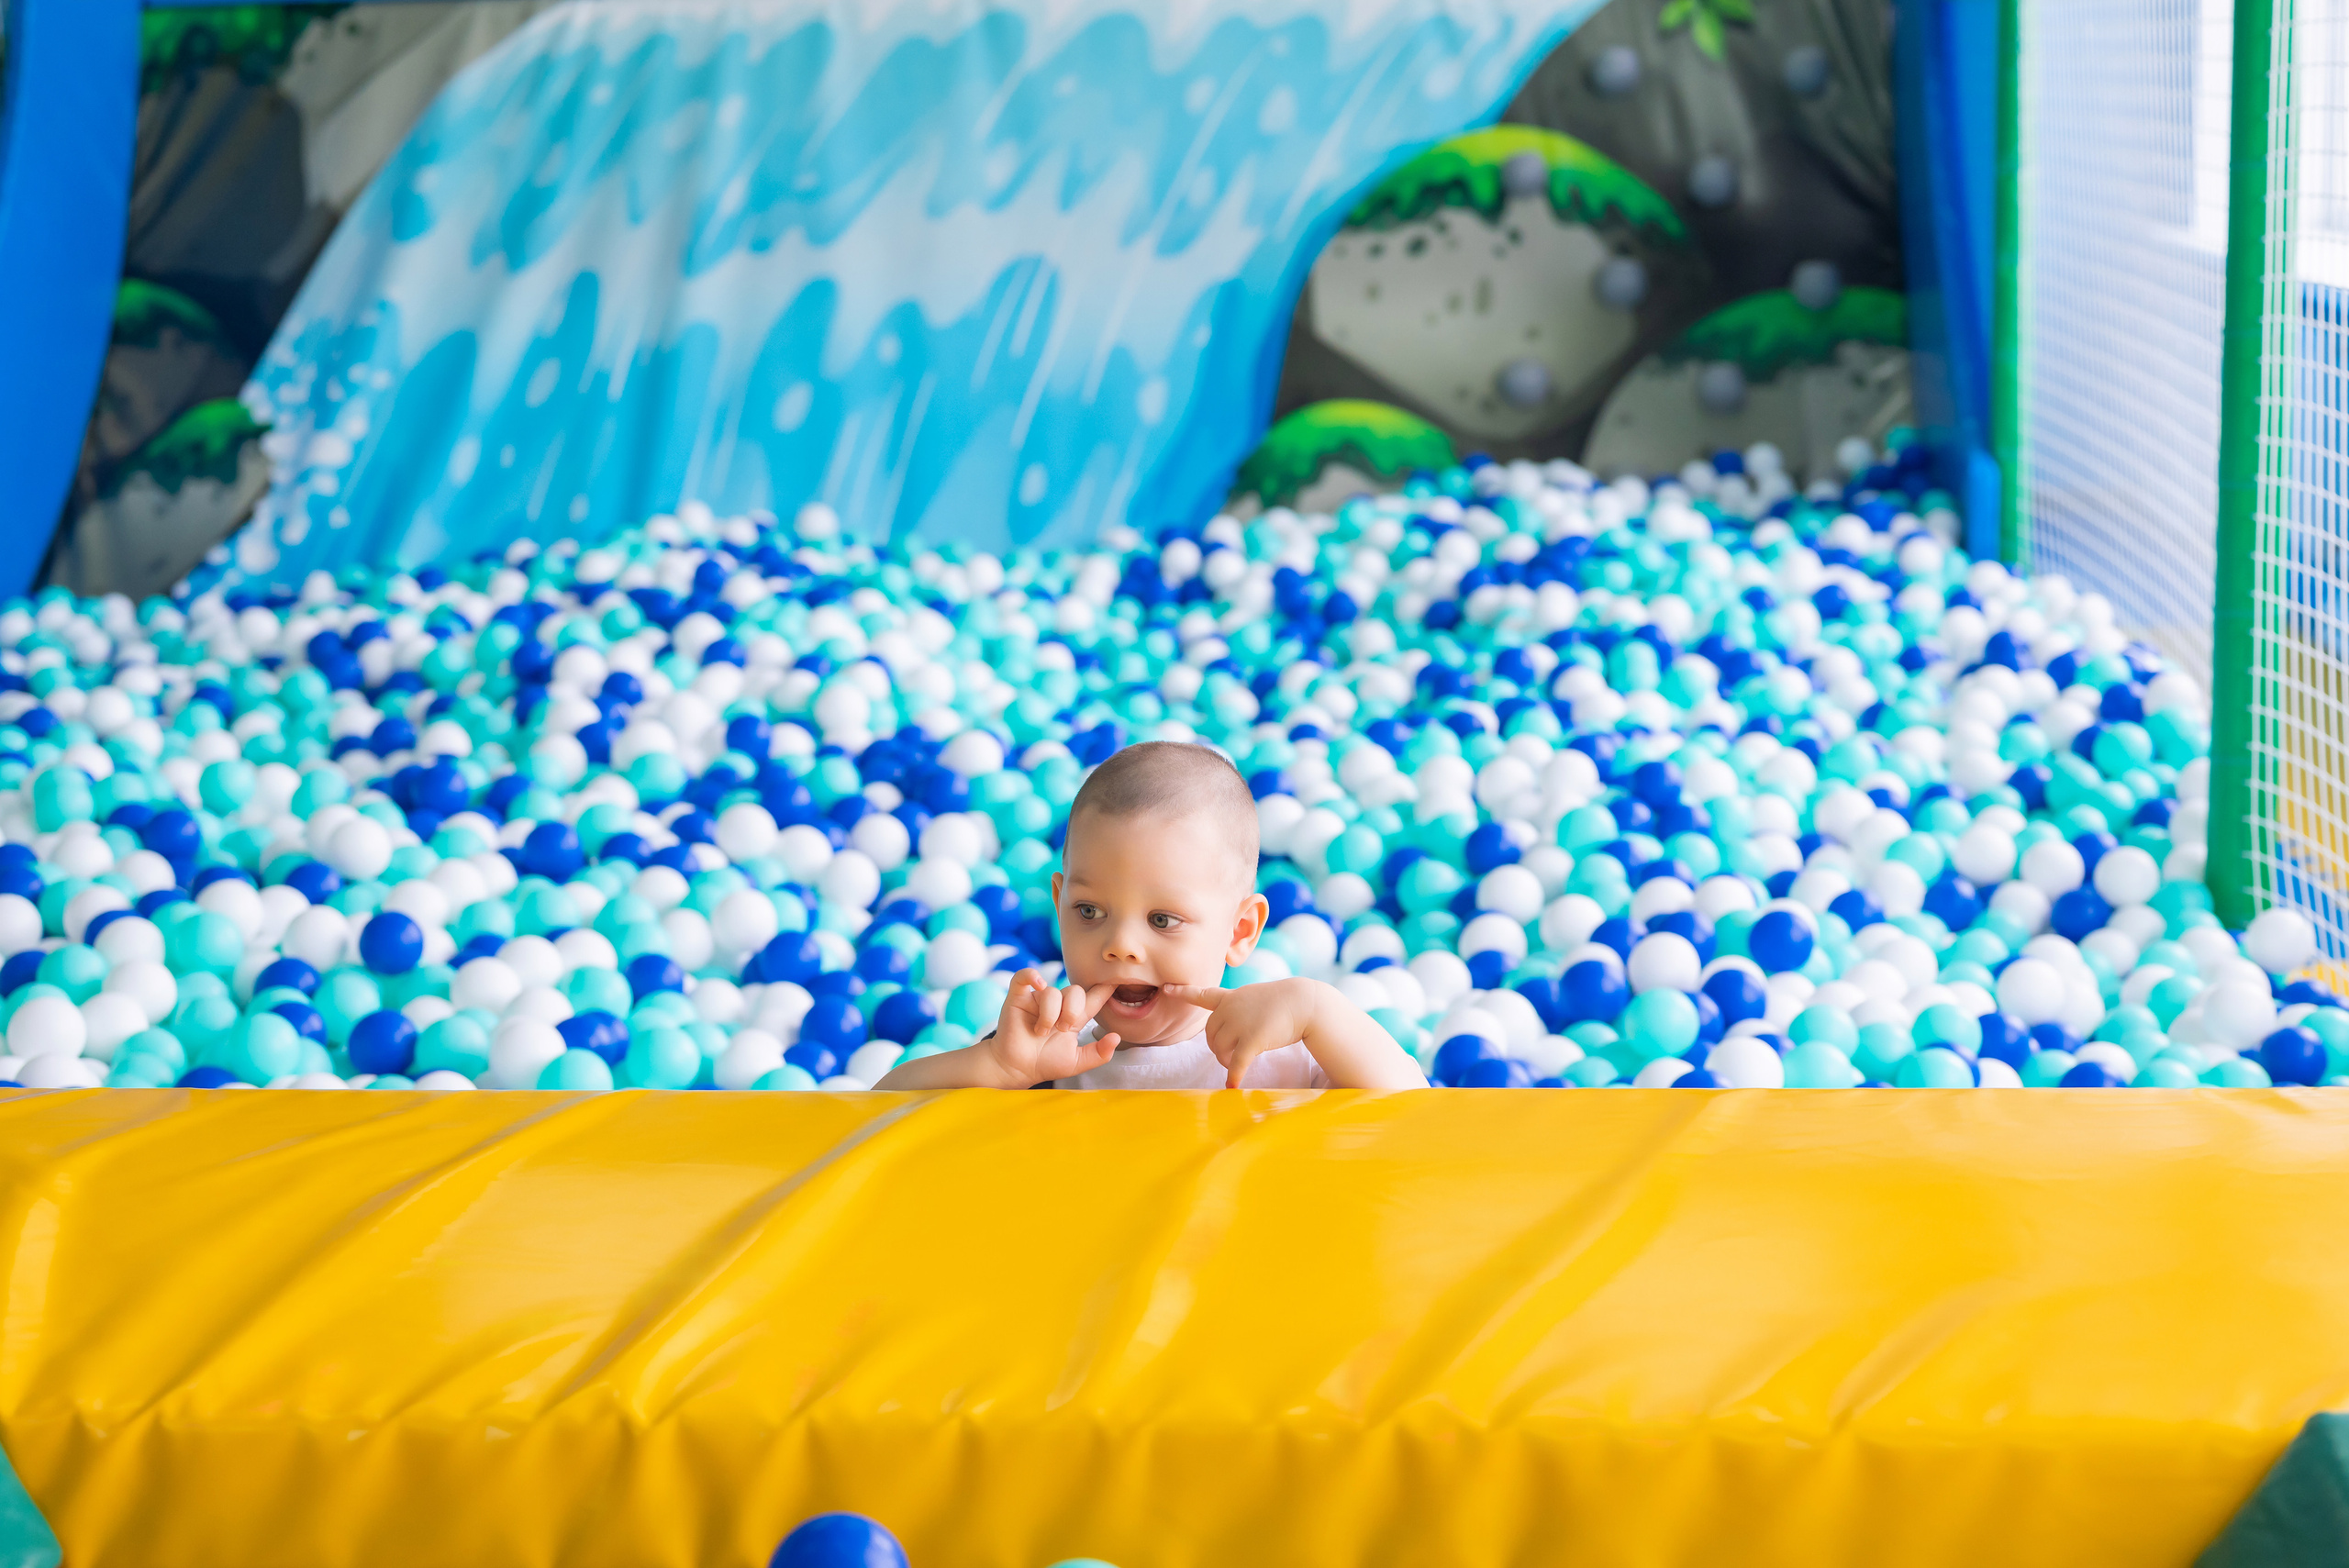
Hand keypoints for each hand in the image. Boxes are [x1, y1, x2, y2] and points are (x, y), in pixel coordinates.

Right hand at [980, 969, 1121, 1085]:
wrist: (1017, 1069)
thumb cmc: (1045, 1064)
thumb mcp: (1077, 1062)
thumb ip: (1099, 1053)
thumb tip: (1117, 1036)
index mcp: (1074, 1017)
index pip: (1094, 997)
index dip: (1106, 989)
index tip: (1117, 981)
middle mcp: (1058, 1004)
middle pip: (1076, 991)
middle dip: (1072, 1012)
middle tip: (1062, 1030)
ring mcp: (1038, 999)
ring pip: (1053, 992)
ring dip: (1050, 1014)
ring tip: (1042, 1031)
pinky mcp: (1018, 997)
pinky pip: (1025, 976)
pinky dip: (1032, 976)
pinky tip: (1037, 985)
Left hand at [1159, 978, 1322, 1088]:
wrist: (1305, 1002)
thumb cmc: (1286, 1002)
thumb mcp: (1256, 998)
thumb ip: (1240, 1010)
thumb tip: (1234, 1034)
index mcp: (1231, 997)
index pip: (1203, 994)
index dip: (1183, 993)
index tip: (1167, 988)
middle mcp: (1231, 1008)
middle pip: (1210, 1035)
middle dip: (1218, 1048)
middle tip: (1232, 1055)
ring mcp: (1240, 1023)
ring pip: (1220, 1050)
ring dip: (1226, 1061)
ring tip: (1239, 1063)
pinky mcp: (1251, 1039)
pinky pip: (1236, 1063)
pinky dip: (1234, 1076)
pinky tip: (1233, 1087)